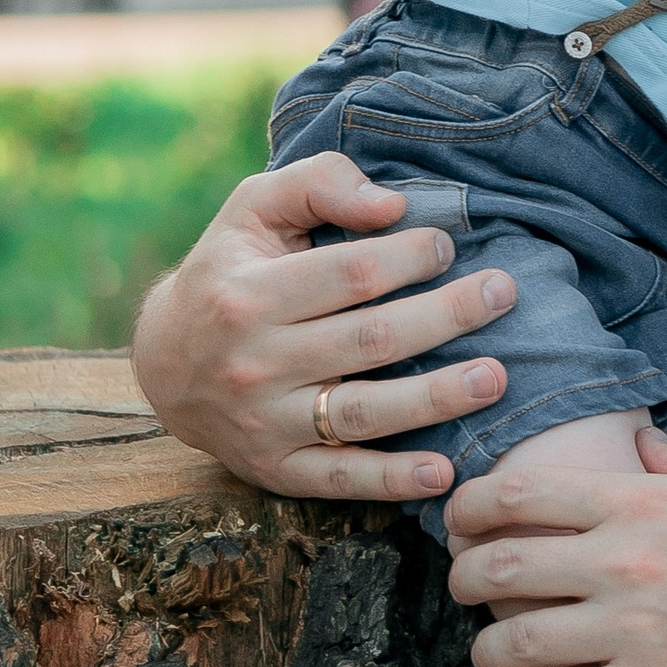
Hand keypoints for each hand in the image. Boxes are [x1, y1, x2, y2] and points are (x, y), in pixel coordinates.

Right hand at [129, 152, 515, 500]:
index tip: (447, 246)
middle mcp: (254, 363)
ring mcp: (266, 423)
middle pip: (371, 340)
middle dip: (446, 315)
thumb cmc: (229, 270)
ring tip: (495, 377)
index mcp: (248, 295)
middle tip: (503, 293)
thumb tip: (392, 206)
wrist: (163, 362)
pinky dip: (393, 481)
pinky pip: (342, 478)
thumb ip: (319, 184)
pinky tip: (444, 473)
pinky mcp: (278, 469)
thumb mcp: (254, 208)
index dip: (409, 257)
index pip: (350, 274)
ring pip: (365, 412)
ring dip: (436, 398)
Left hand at [445, 428, 666, 666]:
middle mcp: (623, 560)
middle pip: (503, 566)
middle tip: (460, 587)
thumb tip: (639, 440)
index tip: (458, 519)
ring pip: (516, 643)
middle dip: (464, 578)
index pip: (525, 492)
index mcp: (643, 500)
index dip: (472, 505)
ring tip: (482, 658)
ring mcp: (632, 629)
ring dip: (484, 652)